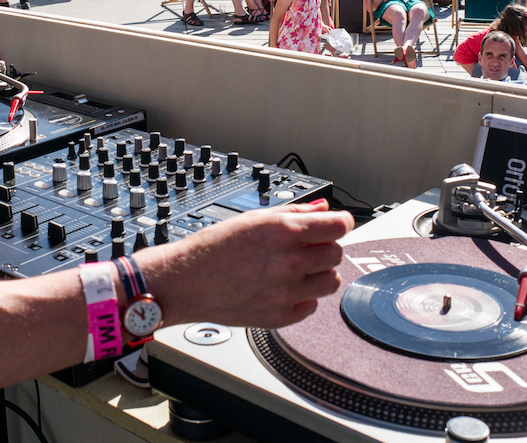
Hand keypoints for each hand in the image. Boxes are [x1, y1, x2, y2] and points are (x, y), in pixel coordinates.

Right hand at [138, 200, 353, 328]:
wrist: (184, 282)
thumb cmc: (211, 249)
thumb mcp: (252, 219)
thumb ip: (293, 213)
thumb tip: (321, 209)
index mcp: (282, 232)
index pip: (338, 226)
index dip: (342, 222)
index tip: (338, 224)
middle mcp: (288, 262)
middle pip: (336, 253)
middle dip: (326, 247)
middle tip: (308, 248)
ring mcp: (285, 292)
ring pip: (330, 282)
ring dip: (319, 274)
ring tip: (297, 270)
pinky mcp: (279, 316)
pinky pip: (311, 306)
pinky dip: (303, 297)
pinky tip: (283, 288)